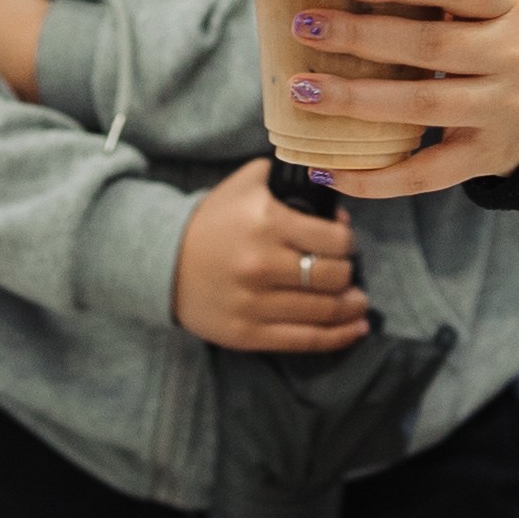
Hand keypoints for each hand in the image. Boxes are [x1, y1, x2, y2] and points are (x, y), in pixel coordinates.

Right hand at [171, 158, 369, 352]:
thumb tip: (332, 197)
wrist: (162, 262)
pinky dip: (338, 336)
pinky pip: (305, 340)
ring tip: (357, 301)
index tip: (343, 242)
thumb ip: (289, 177)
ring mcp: (254, 303)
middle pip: (334, 276)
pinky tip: (354, 328)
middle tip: (345, 271)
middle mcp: (261, 264)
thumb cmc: (212, 221)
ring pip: (324, 310)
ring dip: (350, 306)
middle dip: (347, 273)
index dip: (347, 241)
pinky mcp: (247, 334)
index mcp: (266, 222)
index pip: (335, 239)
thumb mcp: (246, 184)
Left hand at [283, 0, 518, 198]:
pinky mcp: (487, 157)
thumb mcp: (497, 4)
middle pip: (431, 46)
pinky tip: (329, 171)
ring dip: (355, 99)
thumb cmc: (508, 40)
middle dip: (362, 36)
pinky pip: (426, 173)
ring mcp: (501, 112)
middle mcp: (511, 59)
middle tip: (306, 26)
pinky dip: (375, 178)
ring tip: (304, 90)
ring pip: (422, 106)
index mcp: (511, 9)